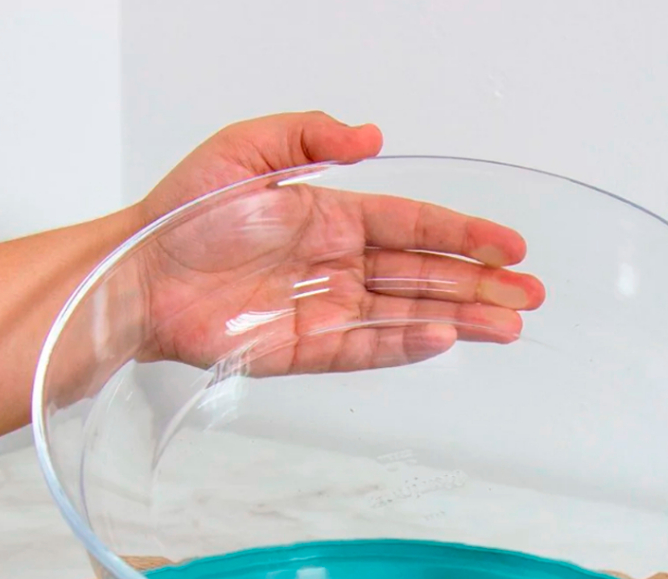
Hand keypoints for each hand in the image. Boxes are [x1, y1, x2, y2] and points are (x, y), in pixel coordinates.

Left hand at [134, 111, 545, 374]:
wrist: (139, 276)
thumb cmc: (182, 216)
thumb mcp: (244, 152)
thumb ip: (309, 139)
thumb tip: (371, 137)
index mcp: (332, 218)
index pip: (414, 227)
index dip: (464, 235)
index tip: (509, 246)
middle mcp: (338, 267)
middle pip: (424, 276)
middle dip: (479, 285)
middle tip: (529, 295)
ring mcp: (326, 312)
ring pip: (407, 315)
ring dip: (459, 319)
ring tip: (508, 325)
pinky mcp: (306, 351)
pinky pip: (365, 348)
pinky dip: (404, 345)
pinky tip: (444, 337)